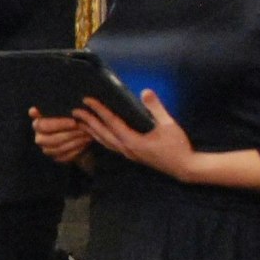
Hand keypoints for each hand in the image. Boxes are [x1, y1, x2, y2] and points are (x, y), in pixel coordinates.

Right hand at [30, 107, 92, 164]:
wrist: (78, 133)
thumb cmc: (69, 119)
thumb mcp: (61, 111)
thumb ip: (50, 110)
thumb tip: (32, 110)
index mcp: (37, 125)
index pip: (41, 126)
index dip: (58, 124)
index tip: (73, 122)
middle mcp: (39, 138)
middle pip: (49, 139)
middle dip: (68, 134)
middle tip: (83, 130)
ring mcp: (47, 150)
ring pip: (58, 149)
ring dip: (74, 142)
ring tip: (87, 135)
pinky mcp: (57, 158)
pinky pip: (65, 157)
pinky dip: (76, 150)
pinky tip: (84, 143)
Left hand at [71, 91, 193, 178]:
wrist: (184, 167)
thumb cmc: (177, 146)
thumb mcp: (169, 125)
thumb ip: (156, 108)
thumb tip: (145, 92)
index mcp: (132, 141)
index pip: (111, 122)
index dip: (99, 110)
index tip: (88, 101)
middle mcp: (125, 148)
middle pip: (102, 133)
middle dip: (88, 121)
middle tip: (75, 111)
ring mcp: (127, 153)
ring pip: (104, 142)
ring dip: (91, 131)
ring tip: (81, 122)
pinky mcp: (131, 155)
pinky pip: (110, 146)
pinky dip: (101, 138)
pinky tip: (97, 134)